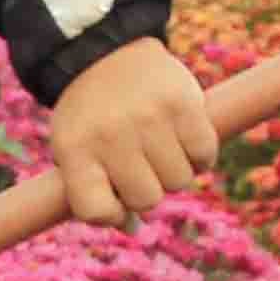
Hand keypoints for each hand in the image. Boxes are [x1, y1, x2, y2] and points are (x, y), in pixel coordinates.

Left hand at [47, 37, 216, 229]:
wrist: (104, 52)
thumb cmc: (90, 115)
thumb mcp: (74, 149)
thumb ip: (96, 193)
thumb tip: (134, 228)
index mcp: (75, 150)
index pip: (96, 212)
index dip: (111, 213)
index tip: (113, 197)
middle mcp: (111, 134)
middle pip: (146, 200)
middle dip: (146, 190)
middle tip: (139, 163)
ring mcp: (149, 118)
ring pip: (179, 181)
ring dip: (174, 171)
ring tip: (158, 146)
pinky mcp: (184, 103)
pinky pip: (204, 155)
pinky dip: (199, 155)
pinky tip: (182, 138)